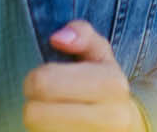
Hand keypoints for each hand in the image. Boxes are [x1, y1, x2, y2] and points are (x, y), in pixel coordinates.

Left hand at [22, 20, 145, 131]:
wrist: (124, 125)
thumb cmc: (103, 82)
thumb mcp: (99, 52)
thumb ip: (81, 34)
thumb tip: (58, 38)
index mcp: (111, 85)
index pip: (43, 83)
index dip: (33, 79)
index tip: (42, 79)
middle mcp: (111, 118)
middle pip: (33, 114)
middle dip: (31, 103)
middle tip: (43, 99)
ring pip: (38, 131)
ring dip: (39, 123)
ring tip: (55, 115)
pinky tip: (59, 126)